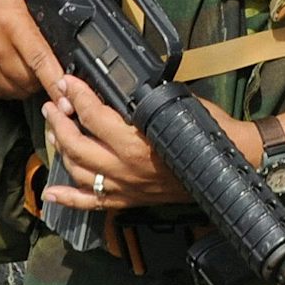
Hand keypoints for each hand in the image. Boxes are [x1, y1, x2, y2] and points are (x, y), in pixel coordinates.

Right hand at [0, 0, 65, 99]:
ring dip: (27, 85)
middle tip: (48, 69)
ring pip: (16, 90)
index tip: (68, 94)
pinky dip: (8, 87)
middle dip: (45, 79)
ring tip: (26, 67)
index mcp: (11, 21)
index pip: (40, 58)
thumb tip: (72, 42)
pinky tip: (8, 70)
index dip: (56, 80)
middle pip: (30, 80)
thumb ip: (44, 18)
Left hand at [40, 74, 249, 211]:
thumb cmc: (210, 131)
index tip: (68, 81)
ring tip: (54, 130)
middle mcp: (124, 166)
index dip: (78, 95)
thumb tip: (125, 85)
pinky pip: (91, 202)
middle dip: (59, 121)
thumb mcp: (178, 105)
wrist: (232, 163)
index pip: (94, 115)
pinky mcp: (128, 199)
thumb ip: (147, 99)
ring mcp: (123, 186)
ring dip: (59, 149)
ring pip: (77, 170)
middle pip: (76, 144)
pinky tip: (51, 191)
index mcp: (136, 141)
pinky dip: (67, 198)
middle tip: (53, 104)